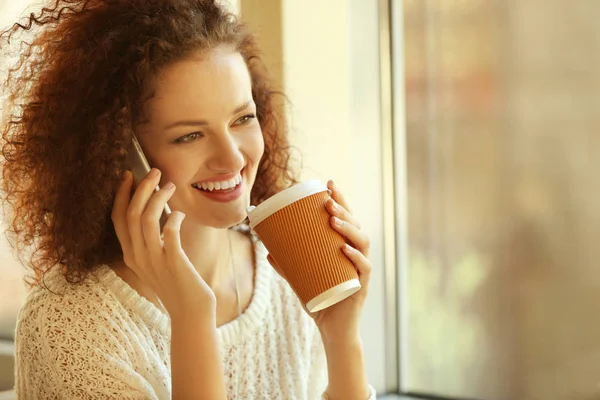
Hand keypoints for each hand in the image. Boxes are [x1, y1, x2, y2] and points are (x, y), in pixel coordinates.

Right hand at [111, 168, 215, 320]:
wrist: (190, 312)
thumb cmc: (178, 284)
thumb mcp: (157, 262)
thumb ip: (152, 241)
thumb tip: (159, 213)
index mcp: (130, 254)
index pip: (117, 218)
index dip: (120, 195)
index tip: (128, 175)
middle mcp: (137, 256)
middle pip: (130, 213)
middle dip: (141, 188)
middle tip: (154, 171)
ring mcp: (154, 260)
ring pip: (146, 218)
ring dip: (158, 197)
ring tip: (170, 185)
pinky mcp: (173, 262)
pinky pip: (169, 231)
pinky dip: (174, 217)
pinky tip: (181, 214)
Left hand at [267, 179, 371, 340]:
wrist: (332, 330)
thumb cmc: (319, 300)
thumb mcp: (300, 280)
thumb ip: (287, 266)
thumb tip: (267, 250)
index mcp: (345, 247)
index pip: (346, 218)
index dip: (340, 199)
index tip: (328, 183)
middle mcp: (356, 254)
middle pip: (355, 225)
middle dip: (343, 209)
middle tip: (327, 200)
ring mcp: (360, 269)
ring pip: (362, 242)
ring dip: (349, 228)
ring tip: (333, 220)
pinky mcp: (362, 286)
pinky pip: (363, 268)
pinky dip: (355, 257)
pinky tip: (345, 248)